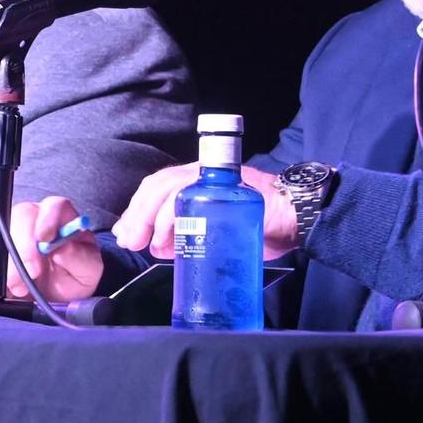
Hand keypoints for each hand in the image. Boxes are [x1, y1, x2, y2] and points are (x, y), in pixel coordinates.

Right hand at [0, 196, 102, 302]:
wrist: (56, 297)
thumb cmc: (74, 276)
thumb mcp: (89, 271)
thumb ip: (80, 258)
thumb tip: (62, 250)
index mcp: (61, 217)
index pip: (54, 206)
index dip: (49, 220)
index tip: (46, 240)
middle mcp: (34, 218)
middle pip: (22, 215)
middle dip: (26, 245)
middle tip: (34, 272)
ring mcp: (10, 231)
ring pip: (1, 235)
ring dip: (11, 265)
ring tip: (24, 288)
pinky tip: (13, 288)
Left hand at [113, 163, 299, 260]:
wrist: (297, 216)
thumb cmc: (259, 223)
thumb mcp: (216, 229)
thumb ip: (188, 233)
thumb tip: (158, 247)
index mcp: (197, 181)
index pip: (158, 188)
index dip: (136, 209)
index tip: (125, 233)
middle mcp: (204, 175)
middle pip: (159, 185)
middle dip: (138, 214)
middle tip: (131, 241)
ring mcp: (218, 179)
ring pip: (171, 187)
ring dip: (153, 216)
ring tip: (151, 243)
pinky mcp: (231, 189)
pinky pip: (197, 195)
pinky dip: (175, 215)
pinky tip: (169, 237)